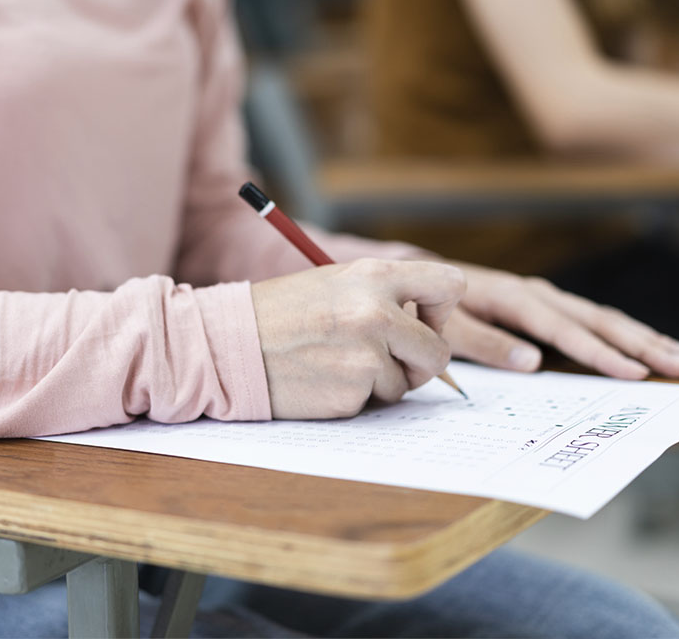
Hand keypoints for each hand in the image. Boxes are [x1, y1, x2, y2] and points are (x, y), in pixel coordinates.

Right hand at [251, 259, 465, 418]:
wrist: (228, 343)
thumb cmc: (282, 313)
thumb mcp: (336, 282)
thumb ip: (384, 296)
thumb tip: (429, 324)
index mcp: (376, 276)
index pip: (450, 285)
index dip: (442, 309)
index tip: (421, 319)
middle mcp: (377, 313)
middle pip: (439, 350)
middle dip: (419, 362)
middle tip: (389, 359)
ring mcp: (366, 356)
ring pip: (405, 383)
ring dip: (380, 382)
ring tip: (336, 363)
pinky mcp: (352, 393)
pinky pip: (373, 402)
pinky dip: (353, 398)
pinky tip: (322, 379)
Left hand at [444, 263, 678, 378]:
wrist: (419, 279)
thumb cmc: (431, 309)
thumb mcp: (448, 327)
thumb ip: (486, 343)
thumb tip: (533, 363)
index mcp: (515, 299)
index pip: (566, 330)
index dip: (601, 353)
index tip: (636, 374)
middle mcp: (538, 294)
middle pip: (599, 320)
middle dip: (644, 344)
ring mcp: (547, 298)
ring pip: (605, 318)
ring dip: (646, 337)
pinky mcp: (549, 306)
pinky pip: (594, 320)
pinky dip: (627, 333)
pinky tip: (656, 345)